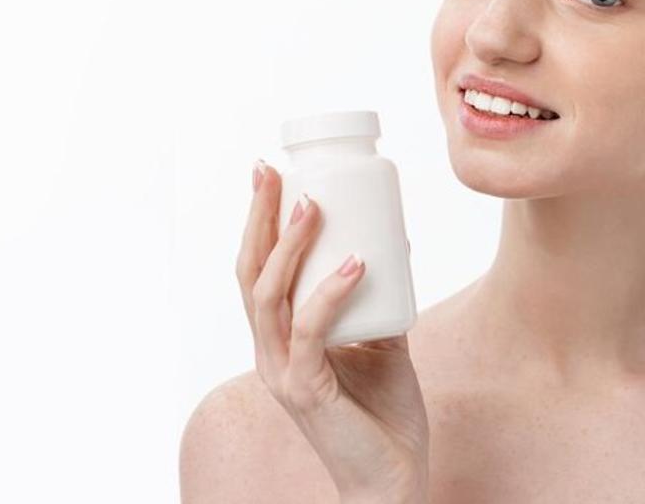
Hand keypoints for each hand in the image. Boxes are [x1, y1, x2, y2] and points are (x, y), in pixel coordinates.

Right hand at [237, 161, 430, 500]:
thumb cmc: (385, 416)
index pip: (256, 271)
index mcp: (281, 340)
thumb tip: (391, 254)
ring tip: (315, 204)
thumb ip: (376, 306)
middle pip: (249, 274)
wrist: (395, 478)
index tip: (270, 174)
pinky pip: (311, 333)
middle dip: (259, 218)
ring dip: (291, 246)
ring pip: (269, 297)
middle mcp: (271, 353)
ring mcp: (284, 373)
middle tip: (272, 172)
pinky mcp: (308, 393)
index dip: (258, 223)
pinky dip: (330, 295)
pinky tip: (354, 264)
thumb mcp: (381, 345)